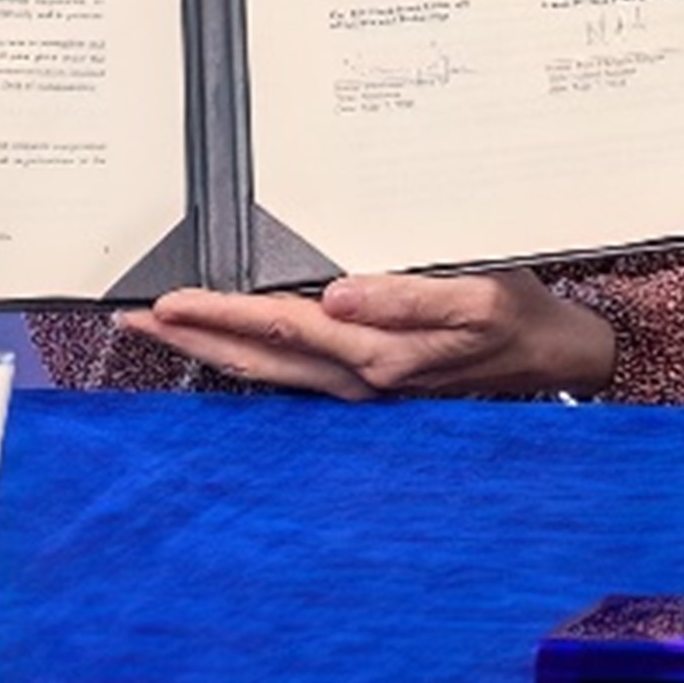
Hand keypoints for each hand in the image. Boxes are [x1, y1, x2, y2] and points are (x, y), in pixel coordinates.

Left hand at [122, 270, 611, 399]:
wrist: (550, 354)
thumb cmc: (515, 313)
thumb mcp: (477, 293)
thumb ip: (406, 296)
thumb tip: (337, 296)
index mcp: (377, 352)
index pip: (278, 327)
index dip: (219, 314)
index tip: (166, 301)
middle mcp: (358, 379)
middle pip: (256, 358)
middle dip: (193, 337)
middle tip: (132, 316)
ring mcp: (361, 389)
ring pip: (266, 372)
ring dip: (213, 350)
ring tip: (166, 329)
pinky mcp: (368, 385)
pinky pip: (290, 376)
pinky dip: (250, 360)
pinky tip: (232, 349)